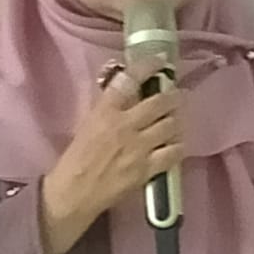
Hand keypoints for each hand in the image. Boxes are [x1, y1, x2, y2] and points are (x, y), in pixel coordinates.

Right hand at [39, 62, 182, 253]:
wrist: (75, 192)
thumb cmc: (77, 158)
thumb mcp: (89, 124)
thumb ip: (110, 108)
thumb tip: (129, 93)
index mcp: (106, 111)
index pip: (129, 80)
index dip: (148, 66)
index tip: (160, 61)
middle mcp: (125, 125)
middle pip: (159, 102)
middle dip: (173, 96)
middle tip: (177, 95)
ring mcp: (139, 148)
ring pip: (170, 125)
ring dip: (177, 120)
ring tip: (177, 119)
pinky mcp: (147, 169)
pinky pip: (173, 153)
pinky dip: (178, 146)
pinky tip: (176, 145)